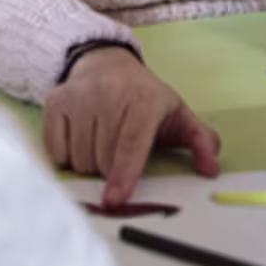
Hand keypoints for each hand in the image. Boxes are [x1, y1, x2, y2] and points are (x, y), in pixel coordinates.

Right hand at [44, 47, 221, 205]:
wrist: (107, 65)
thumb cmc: (146, 99)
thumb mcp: (178, 115)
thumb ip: (201, 142)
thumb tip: (211, 169)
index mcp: (143, 99)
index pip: (131, 144)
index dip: (123, 175)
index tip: (115, 201)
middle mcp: (108, 93)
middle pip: (103, 160)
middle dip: (111, 171)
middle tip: (120, 153)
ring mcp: (78, 96)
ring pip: (80, 159)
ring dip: (90, 165)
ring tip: (102, 143)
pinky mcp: (54, 102)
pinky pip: (56, 151)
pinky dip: (67, 157)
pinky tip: (81, 140)